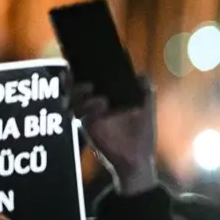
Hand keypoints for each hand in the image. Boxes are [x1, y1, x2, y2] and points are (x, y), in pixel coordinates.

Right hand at [68, 74, 157, 193]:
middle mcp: (94, 105)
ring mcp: (89, 115)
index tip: (82, 61)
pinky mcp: (88, 126)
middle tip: (76, 70)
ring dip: (78, 90)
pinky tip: (101, 105)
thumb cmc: (142, 134)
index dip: (83, 70)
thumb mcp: (147, 109)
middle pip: (75, 86)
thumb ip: (145, 91)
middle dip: (73, 78)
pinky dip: (86, 106)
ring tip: (90, 87)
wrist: (138, 158)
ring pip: (72, 97)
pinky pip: (79, 113)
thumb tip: (142, 74)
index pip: (90, 80)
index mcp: (108, 98)